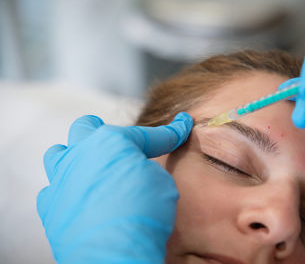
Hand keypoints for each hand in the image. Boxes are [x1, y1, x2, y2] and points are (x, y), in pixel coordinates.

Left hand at [37, 112, 192, 262]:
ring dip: (77, 157)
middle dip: (102, 131)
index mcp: (112, 141)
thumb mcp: (162, 182)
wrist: (115, 252)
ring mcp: (61, 178)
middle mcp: (81, 153)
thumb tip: (138, 170)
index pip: (148, 134)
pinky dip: (69, 190)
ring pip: (60, 153)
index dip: (170, 131)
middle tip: (117, 145)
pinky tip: (82, 199)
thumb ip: (147, 167)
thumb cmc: (143, 215)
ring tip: (91, 168)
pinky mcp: (50, 205)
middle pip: (86, 127)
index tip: (181, 126)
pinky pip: (55, 189)